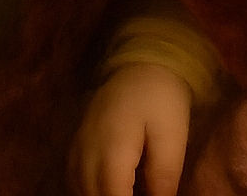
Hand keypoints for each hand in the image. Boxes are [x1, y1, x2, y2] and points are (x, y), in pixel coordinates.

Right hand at [68, 63, 191, 195]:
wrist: (139, 63)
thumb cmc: (161, 96)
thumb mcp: (172, 134)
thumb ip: (164, 175)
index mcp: (111, 158)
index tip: (151, 194)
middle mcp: (84, 161)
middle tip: (147, 187)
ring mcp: (75, 155)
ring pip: (83, 194)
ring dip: (106, 194)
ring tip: (136, 184)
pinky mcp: (74, 150)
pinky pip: (77, 183)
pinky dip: (95, 189)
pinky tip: (117, 185)